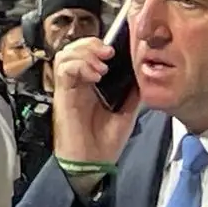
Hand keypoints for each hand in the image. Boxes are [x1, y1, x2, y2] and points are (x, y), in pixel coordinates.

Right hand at [51, 36, 138, 166]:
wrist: (93, 163)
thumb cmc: (107, 141)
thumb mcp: (128, 111)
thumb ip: (133, 91)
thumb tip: (144, 72)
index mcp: (92, 84)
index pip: (89, 52)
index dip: (100, 44)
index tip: (118, 47)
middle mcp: (78, 83)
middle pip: (74, 48)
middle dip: (91, 44)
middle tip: (109, 52)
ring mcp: (69, 88)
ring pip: (65, 54)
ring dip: (85, 53)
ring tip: (102, 66)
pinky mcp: (62, 96)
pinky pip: (63, 70)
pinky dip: (79, 66)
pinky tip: (94, 76)